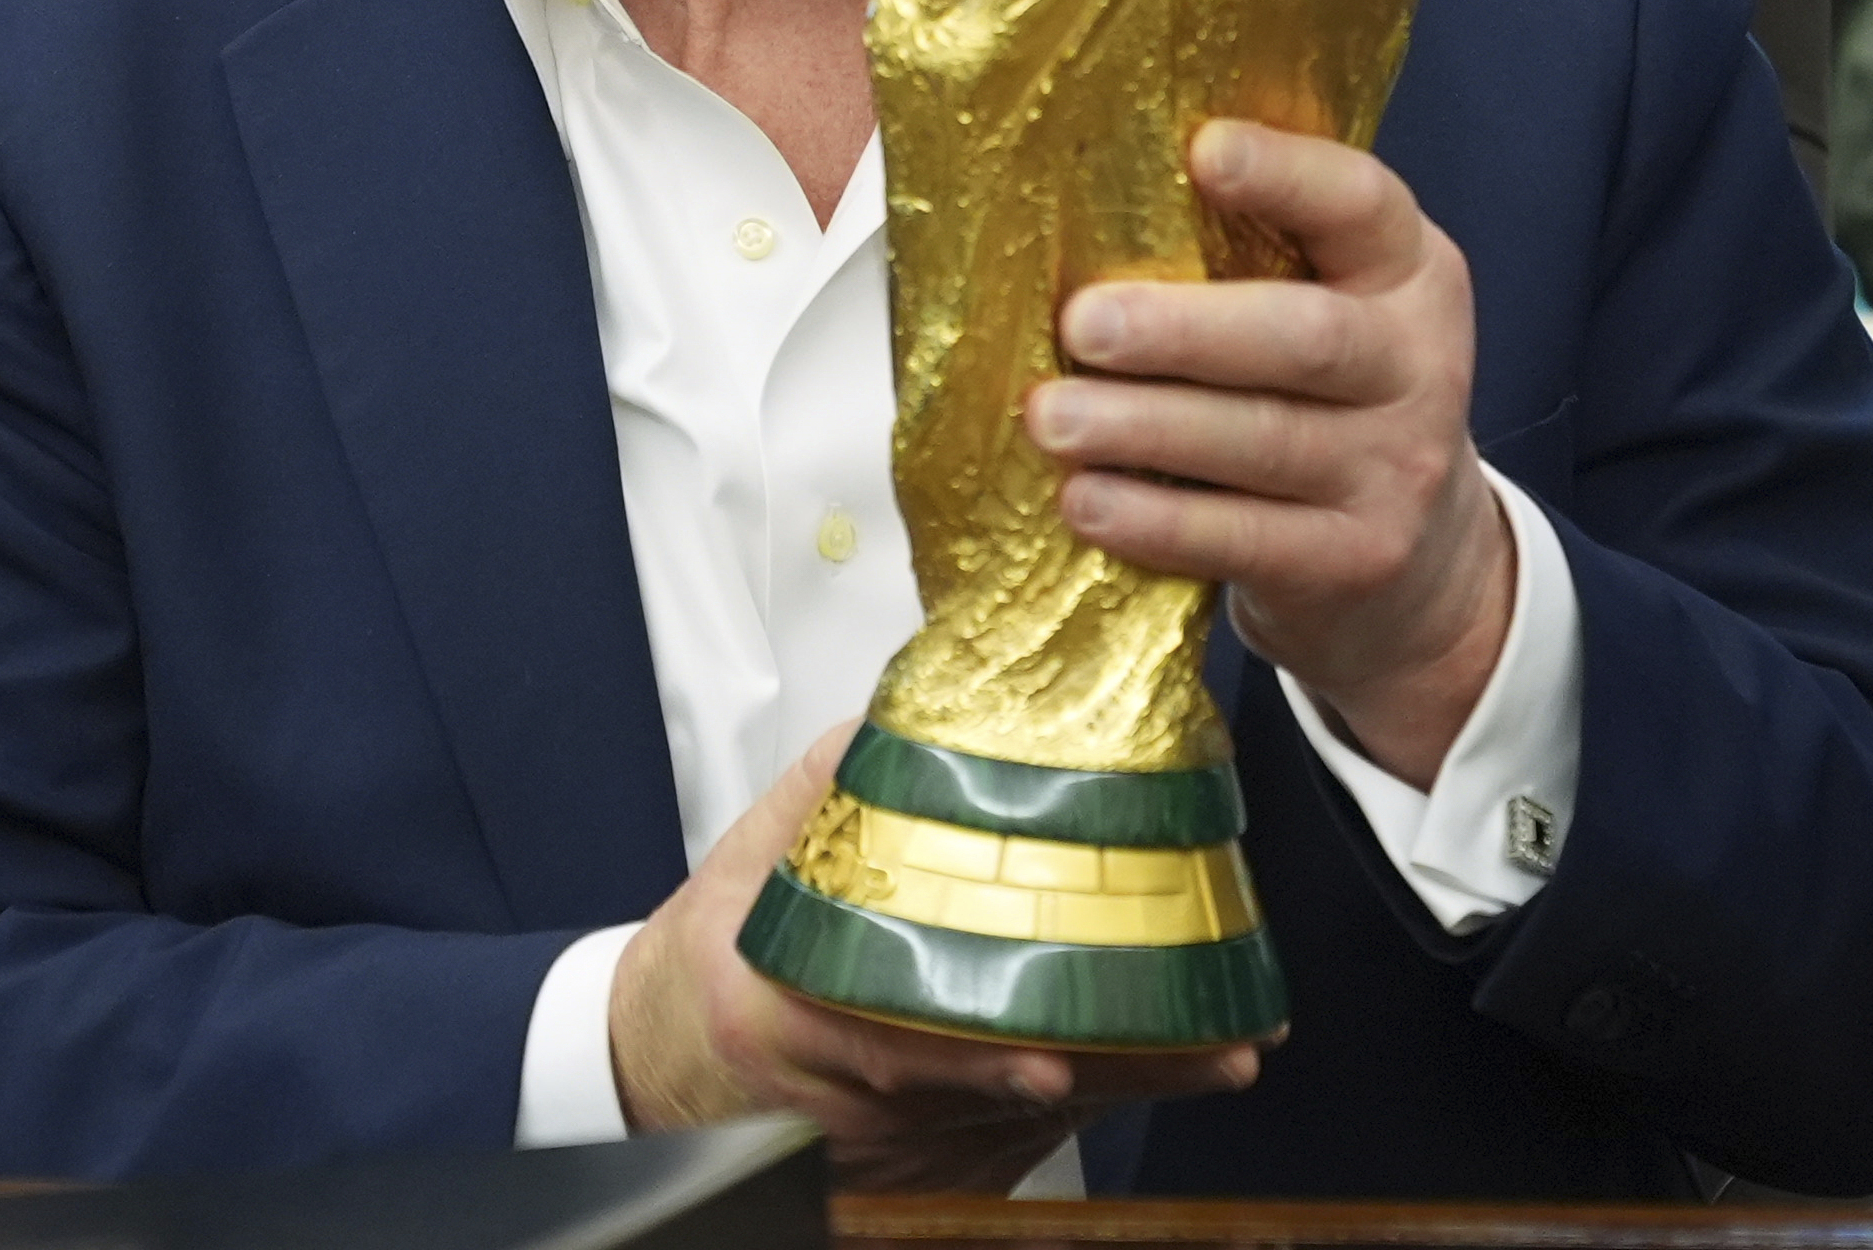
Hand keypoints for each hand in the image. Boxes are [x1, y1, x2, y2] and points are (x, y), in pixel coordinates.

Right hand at [610, 724, 1257, 1190]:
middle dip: (1105, 1070)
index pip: (888, 1049)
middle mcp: (844, 1100)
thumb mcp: (746, 864)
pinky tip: (1155, 1073)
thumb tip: (919, 705)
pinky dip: (1086, 1104)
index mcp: (785, 1020)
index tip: (1053, 1053)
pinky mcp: (928, 1167)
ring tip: (1213, 1051)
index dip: (974, 1056)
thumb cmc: (707, 969)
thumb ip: (832, 785)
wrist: (659, 1066)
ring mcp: (891, 1149)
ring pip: (1017, 1123)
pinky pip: (1015, 1140)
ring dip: (1121, 1086)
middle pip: (984, 1093)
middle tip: (1205, 1044)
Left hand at [1028, 119, 1508, 787]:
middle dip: (1185, 331)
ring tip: (1050, 418)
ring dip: (1145, 428)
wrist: (1423, 559)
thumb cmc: (1328, 395)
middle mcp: (1419, 365)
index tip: (1203, 150)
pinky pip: (1245, 538)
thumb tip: (1077, 197)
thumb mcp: (1331, 304)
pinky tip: (1086, 501)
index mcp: (1408, 272)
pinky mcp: (1357, 561)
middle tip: (1080, 325)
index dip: (1287, 174)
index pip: (1362, 205)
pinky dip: (1157, 521)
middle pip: (1307, 340)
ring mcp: (1398, 471)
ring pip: (1265, 441)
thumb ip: (1249, 254)